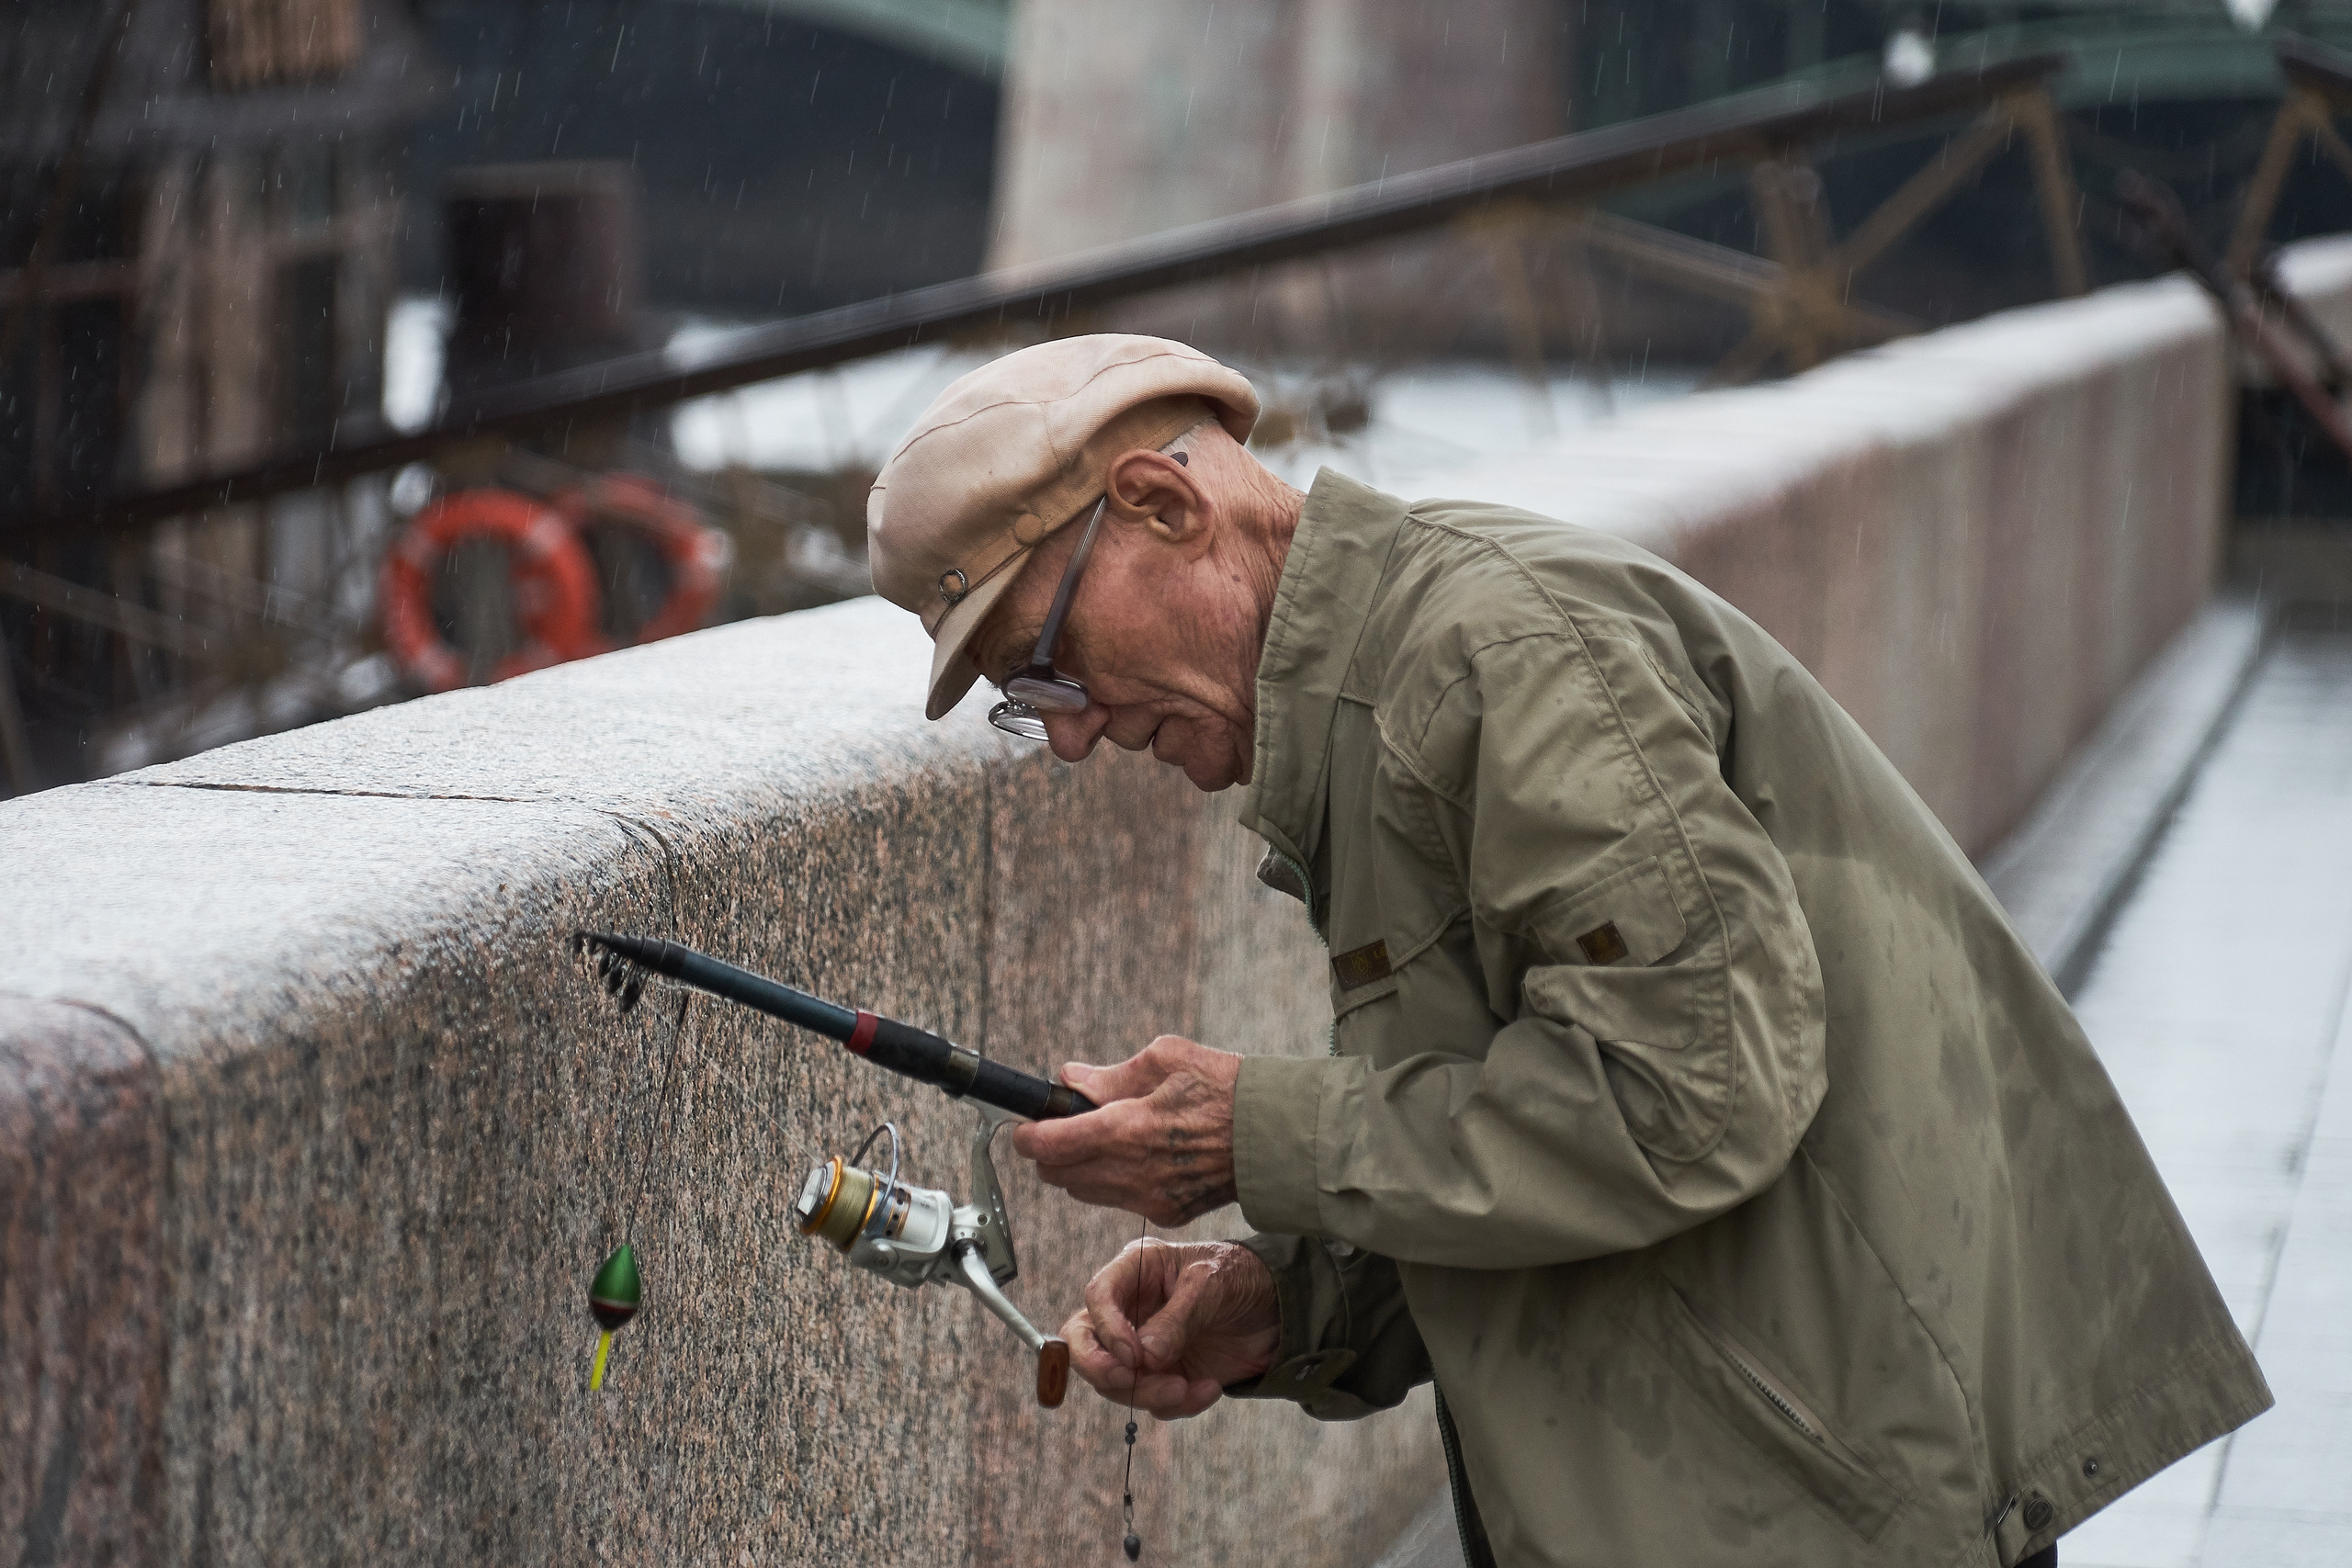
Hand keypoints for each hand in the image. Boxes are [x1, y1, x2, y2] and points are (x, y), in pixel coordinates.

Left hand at [1011, 1035, 1241, 1224]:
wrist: (1277, 1135)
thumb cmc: (1226, 1088)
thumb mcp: (1167, 1058)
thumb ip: (1111, 1074)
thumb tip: (1071, 1079)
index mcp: (1127, 1128)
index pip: (1050, 1145)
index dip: (1026, 1135)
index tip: (1024, 1125)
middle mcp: (1132, 1171)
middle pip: (1057, 1176)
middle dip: (1049, 1152)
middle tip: (1062, 1126)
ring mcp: (1149, 1198)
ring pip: (1083, 1192)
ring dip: (1078, 1168)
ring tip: (1102, 1137)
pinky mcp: (1166, 1213)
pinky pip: (1119, 1200)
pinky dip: (1112, 1181)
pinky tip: (1136, 1155)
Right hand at [1063, 1239, 1280, 1417]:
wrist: (1281, 1309)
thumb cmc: (1242, 1277)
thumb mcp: (1212, 1285)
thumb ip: (1178, 1319)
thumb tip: (1143, 1358)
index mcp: (1135, 1271)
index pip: (1096, 1298)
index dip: (1106, 1329)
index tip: (1133, 1356)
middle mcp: (1131, 1310)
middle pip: (1085, 1343)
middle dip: (1101, 1369)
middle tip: (1130, 1381)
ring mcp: (1144, 1346)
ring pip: (1117, 1382)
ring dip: (1147, 1393)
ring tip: (1187, 1388)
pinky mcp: (1165, 1375)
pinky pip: (1153, 1401)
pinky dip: (1178, 1404)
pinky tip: (1210, 1389)